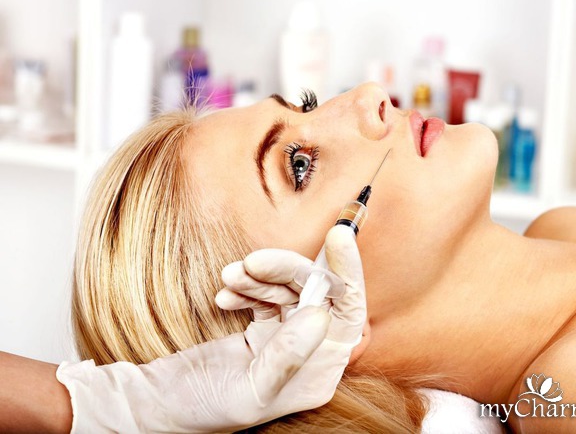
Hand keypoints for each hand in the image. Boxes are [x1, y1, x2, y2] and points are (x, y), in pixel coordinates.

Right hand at [56, 225, 365, 432]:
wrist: (158, 404)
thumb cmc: (201, 408)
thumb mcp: (249, 389)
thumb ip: (287, 356)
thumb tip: (321, 313)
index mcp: (319, 374)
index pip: (348, 316)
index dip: (347, 273)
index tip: (338, 235)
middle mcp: (310, 354)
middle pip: (316, 294)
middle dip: (287, 271)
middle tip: (253, 261)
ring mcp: (286, 339)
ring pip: (289, 290)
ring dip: (260, 277)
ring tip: (230, 277)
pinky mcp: (263, 328)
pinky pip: (266, 295)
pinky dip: (248, 287)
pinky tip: (225, 294)